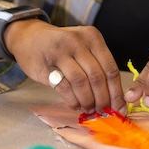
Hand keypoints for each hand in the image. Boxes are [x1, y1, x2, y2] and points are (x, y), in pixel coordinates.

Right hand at [6, 20, 125, 113]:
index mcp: (92, 37)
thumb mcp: (83, 46)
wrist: (29, 38)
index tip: (119, 108)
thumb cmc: (62, 46)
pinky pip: (64, 87)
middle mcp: (77, 42)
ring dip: (88, 101)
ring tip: (89, 109)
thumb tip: (114, 97)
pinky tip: (75, 105)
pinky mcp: (46, 66)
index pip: (110, 68)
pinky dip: (73, 100)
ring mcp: (60, 53)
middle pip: (97, 77)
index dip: (116, 92)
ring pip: (81, 83)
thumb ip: (98, 66)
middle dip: (103, 99)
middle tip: (103, 111)